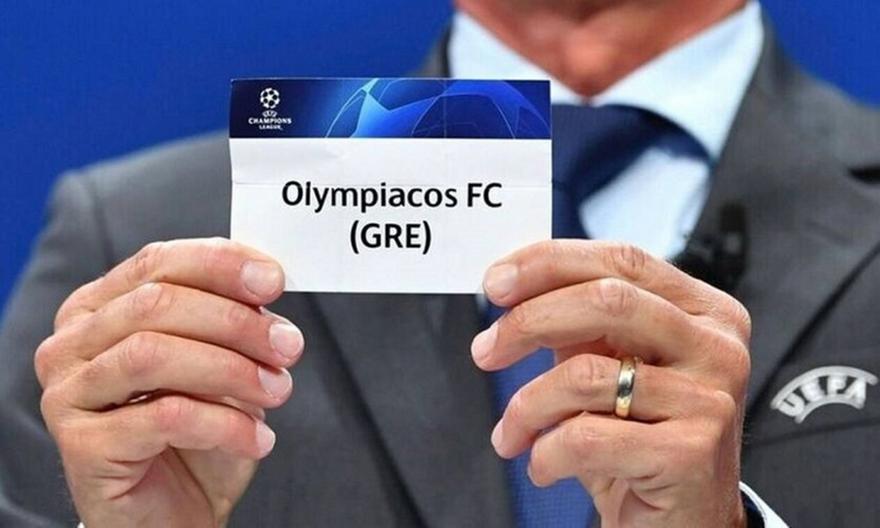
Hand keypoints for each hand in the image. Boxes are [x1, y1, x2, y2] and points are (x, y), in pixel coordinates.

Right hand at [35, 238, 303, 527]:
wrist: (175, 511)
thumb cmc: (196, 432)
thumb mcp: (221, 363)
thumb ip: (231, 320)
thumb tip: (266, 280)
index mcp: (100, 308)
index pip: (158, 262)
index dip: (219, 264)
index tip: (274, 280)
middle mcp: (72, 344)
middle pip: (157, 304)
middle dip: (236, 321)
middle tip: (288, 345)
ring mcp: (69, 394)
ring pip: (153, 354)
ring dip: (231, 369)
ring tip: (278, 391)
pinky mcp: (81, 446)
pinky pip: (165, 417)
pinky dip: (225, 424)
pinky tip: (257, 439)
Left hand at [471, 241, 750, 527]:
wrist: (682, 523)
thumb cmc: (641, 441)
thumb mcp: (612, 368)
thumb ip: (579, 324)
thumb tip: (512, 287)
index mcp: (701, 311)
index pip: (621, 260)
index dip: (549, 262)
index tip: (496, 282)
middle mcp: (716, 347)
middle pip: (607, 301)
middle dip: (528, 322)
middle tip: (486, 350)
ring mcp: (710, 399)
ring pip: (586, 374)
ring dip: (526, 406)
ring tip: (512, 432)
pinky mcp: (691, 453)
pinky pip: (587, 437)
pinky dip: (546, 453)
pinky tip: (543, 465)